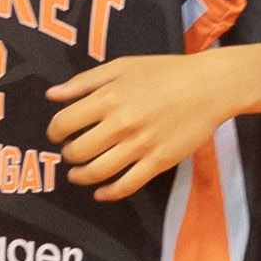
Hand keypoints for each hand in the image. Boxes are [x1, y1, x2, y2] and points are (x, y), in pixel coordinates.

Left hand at [45, 46, 250, 199]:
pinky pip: (126, 185)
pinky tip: (101, 192)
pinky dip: (108, 193)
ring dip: (80, 176)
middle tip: (70, 153)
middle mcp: (121, 124)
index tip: (57, 135)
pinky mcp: (158, 162)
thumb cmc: (165, 72)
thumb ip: (84, 82)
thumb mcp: (122, 66)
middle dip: (67, 155)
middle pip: (77, 151)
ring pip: (97, 172)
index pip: (64, 123)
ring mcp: (140, 145)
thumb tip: (51, 95)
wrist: (209, 86)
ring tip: (78, 174)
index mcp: (109, 98)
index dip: (54, 132)